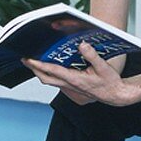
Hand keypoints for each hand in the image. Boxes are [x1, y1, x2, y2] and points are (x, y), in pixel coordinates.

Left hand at [23, 42, 137, 106]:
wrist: (115, 95)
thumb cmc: (110, 83)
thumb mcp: (103, 67)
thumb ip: (92, 55)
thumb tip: (82, 45)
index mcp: (75, 79)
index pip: (52, 71)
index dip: (39, 65)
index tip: (29, 59)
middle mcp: (70, 85)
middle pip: (45, 78)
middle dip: (34, 69)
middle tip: (25, 59)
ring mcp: (70, 87)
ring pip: (49, 81)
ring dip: (40, 72)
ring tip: (33, 61)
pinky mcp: (72, 87)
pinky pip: (56, 81)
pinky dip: (49, 74)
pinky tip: (49, 67)